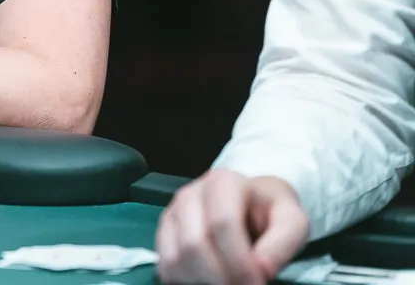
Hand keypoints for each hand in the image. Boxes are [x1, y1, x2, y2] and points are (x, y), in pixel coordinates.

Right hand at [156, 170, 309, 284]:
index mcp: (223, 183)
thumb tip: (261, 268)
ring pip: (176, 258)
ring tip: (228, 283)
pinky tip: (209, 279)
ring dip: (203, 281)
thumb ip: (283, 243)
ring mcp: (173, 213)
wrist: (252, 203)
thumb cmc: (269, 212)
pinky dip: (186, 281)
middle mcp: (190, 194)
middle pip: (194, 244)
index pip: (222, 224)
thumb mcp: (291, 221)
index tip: (258, 282)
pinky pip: (166, 266)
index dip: (239, 260)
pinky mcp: (164, 233)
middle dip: (221, 276)